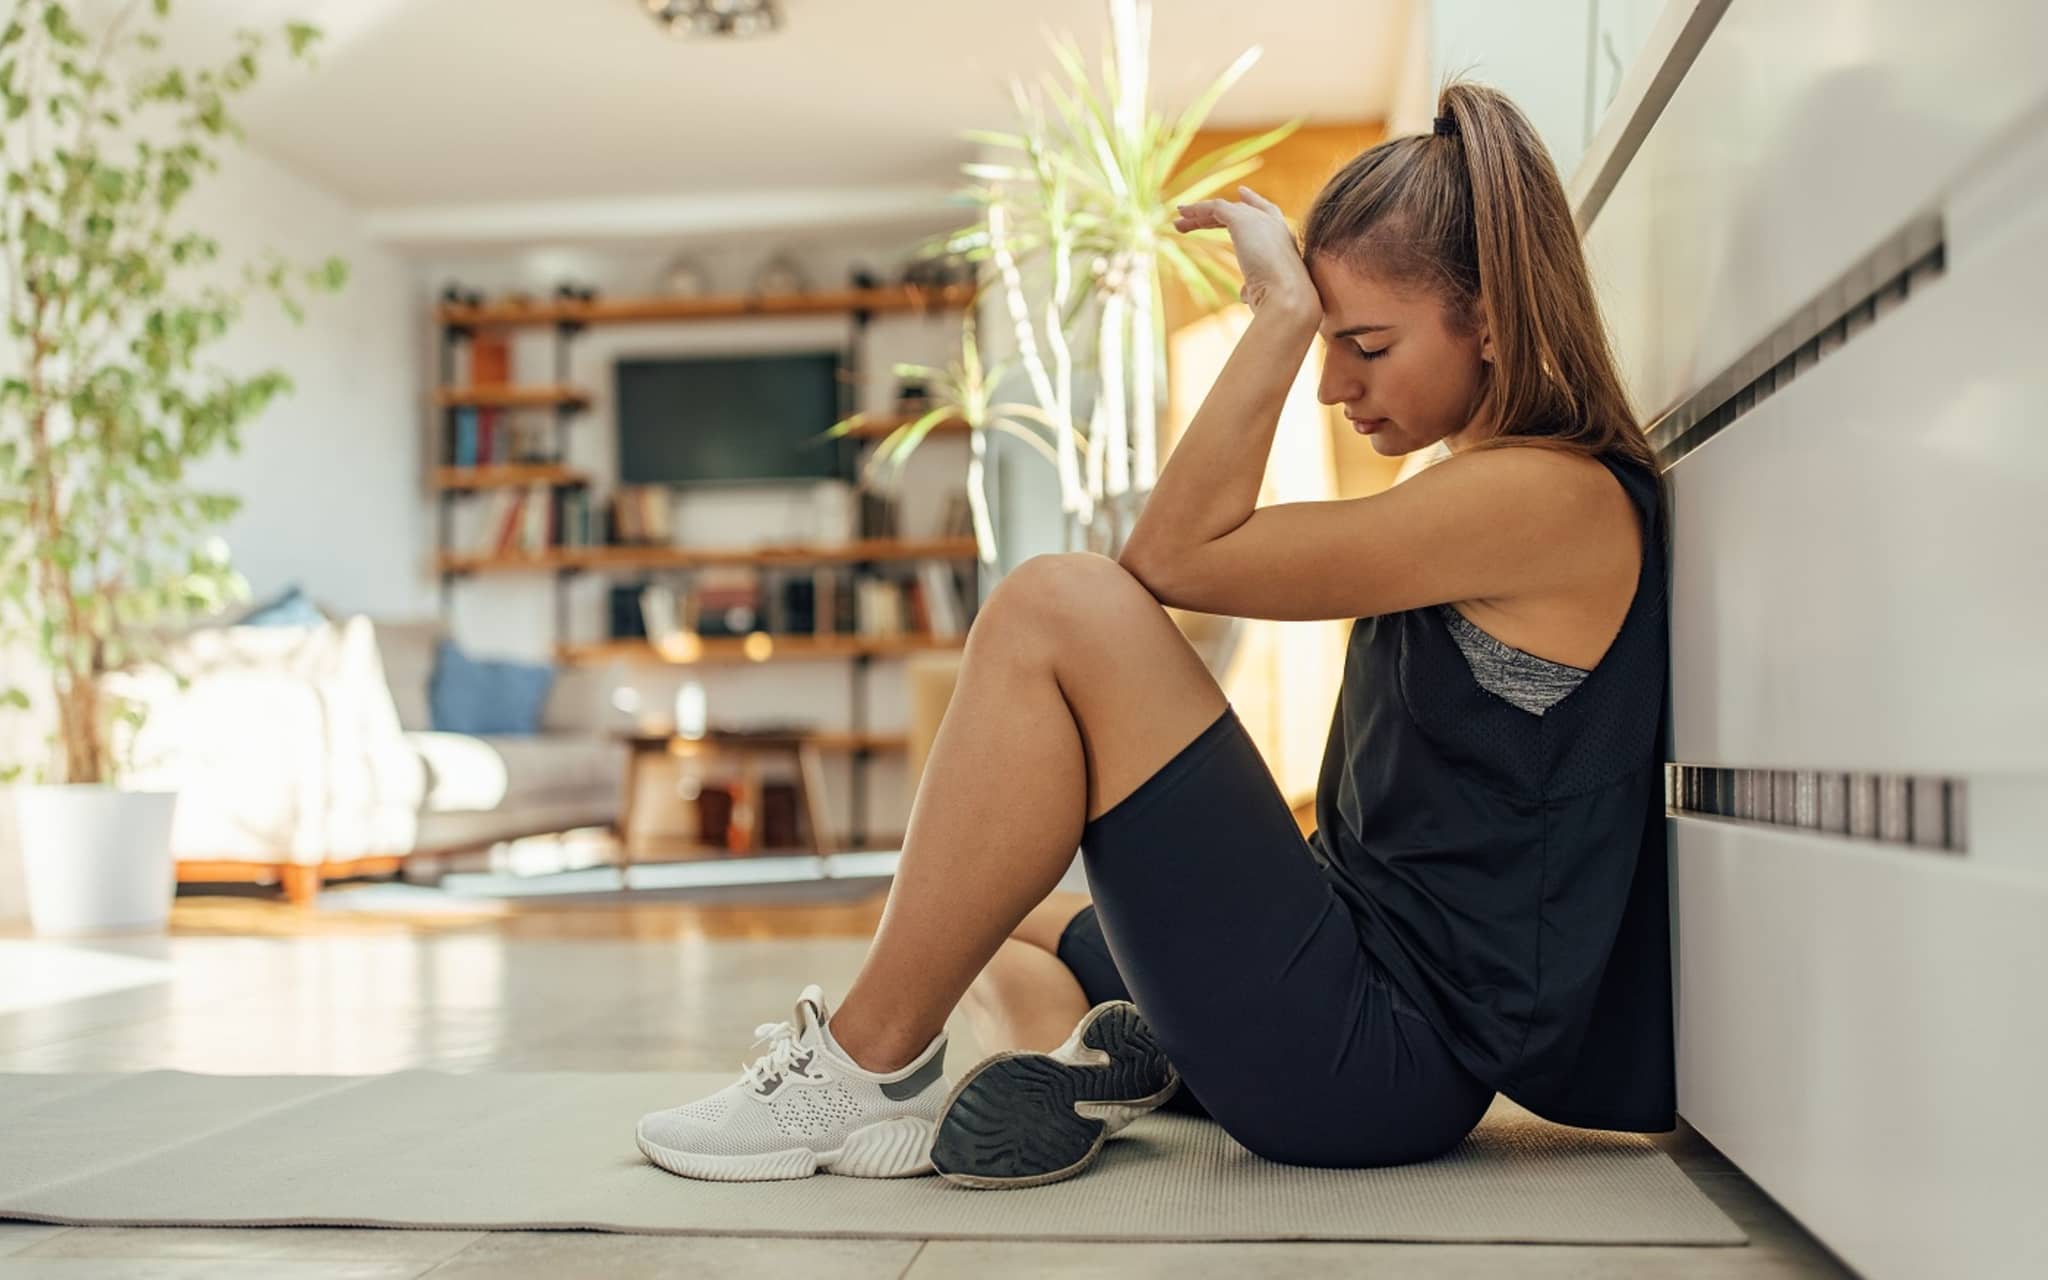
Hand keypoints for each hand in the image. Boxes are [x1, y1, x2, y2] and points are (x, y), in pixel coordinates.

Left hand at [1172, 185, 1321, 323]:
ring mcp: (1259, 219)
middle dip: (1217, 213)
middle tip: (1194, 216)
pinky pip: (1215, 208)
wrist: (1288, 296)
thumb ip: (1254, 287)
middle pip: (1241, 210)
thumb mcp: (1265, 293)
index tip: (1242, 195)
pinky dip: (1198, 210)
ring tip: (1178, 224)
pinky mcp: (1242, 218)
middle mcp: (1274, 224)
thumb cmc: (1279, 302)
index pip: (1268, 213)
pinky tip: (1182, 216)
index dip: (1254, 203)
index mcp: (1283, 239)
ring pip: (1224, 209)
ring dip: (1199, 215)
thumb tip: (1245, 294)